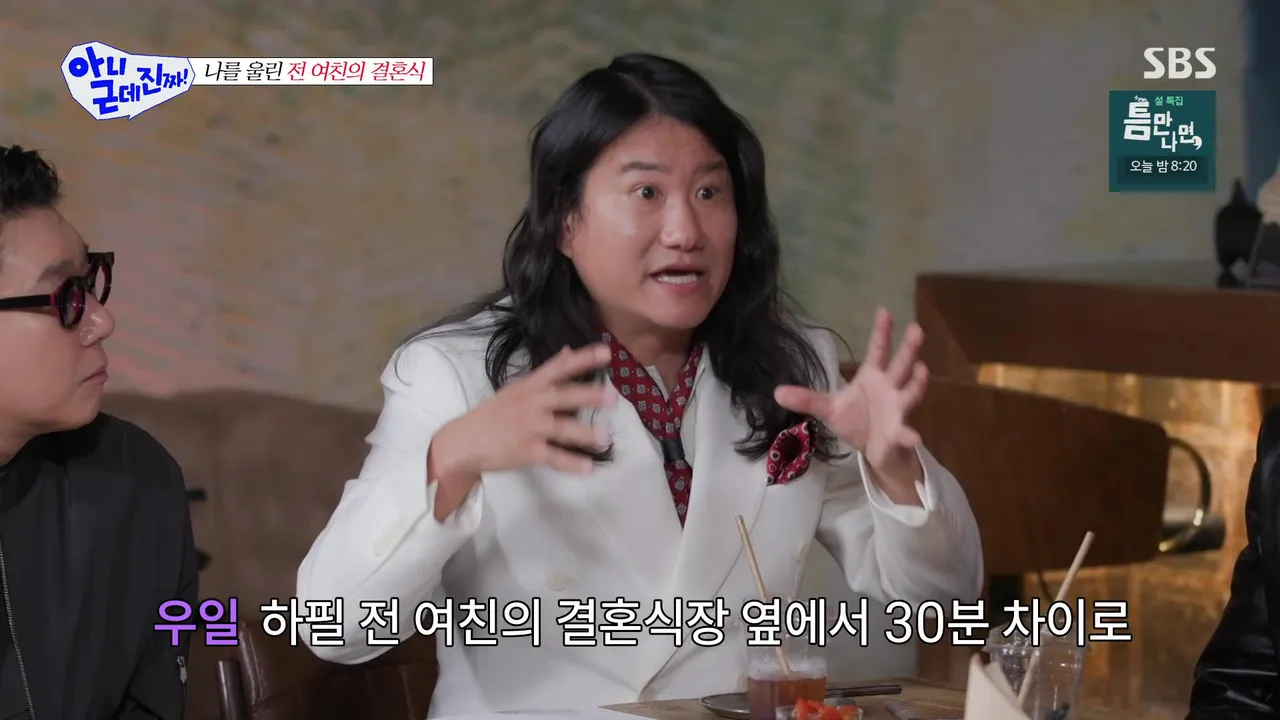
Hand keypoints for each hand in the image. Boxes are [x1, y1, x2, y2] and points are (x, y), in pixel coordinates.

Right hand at [434, 344, 615, 478]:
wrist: (465, 441)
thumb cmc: (495, 414)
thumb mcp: (520, 387)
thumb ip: (548, 372)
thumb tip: (569, 351)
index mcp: (531, 386)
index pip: (559, 368)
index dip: (583, 359)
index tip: (606, 351)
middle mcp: (532, 404)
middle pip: (562, 397)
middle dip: (587, 396)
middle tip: (612, 397)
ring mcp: (529, 428)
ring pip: (561, 429)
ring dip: (584, 434)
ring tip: (605, 438)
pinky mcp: (527, 451)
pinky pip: (553, 457)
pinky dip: (570, 463)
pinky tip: (588, 468)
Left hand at [774, 308, 928, 491]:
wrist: (872, 448)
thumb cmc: (855, 420)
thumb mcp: (828, 409)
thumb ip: (807, 399)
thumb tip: (776, 392)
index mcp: (872, 376)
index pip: (878, 350)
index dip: (881, 332)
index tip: (884, 310)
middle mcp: (890, 387)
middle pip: (901, 364)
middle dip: (909, 347)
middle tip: (916, 329)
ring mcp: (898, 408)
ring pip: (910, 392)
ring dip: (917, 382)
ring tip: (922, 370)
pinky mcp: (899, 431)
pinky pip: (905, 433)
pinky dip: (909, 435)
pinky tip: (913, 437)